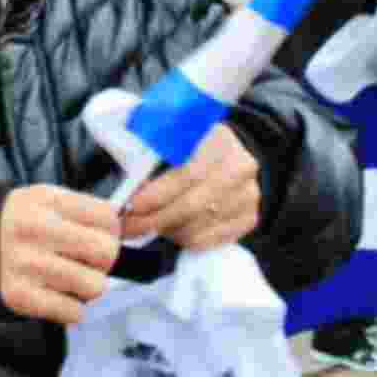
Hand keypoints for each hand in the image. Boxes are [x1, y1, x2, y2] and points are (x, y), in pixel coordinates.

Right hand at [0, 185, 119, 324]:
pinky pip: (72, 311)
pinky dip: (73, 308)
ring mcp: (27, 264)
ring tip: (74, 278)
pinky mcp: (19, 295)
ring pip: (94, 285)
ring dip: (90, 286)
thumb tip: (124, 228)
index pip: (106, 216)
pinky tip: (59, 295)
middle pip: (105, 251)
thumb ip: (79, 209)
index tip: (105, 235)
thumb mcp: (42, 199)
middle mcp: (36, 229)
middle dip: (106, 259)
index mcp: (46, 200)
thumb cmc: (14, 223)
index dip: (114, 230)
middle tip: (92, 260)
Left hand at [122, 124, 260, 251]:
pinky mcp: (248, 219)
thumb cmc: (197, 143)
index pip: (187, 174)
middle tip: (129, 226)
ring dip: (166, 231)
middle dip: (154, 219)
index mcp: (220, 140)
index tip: (133, 206)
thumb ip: (155, 150)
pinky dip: (183, 239)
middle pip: (191, 206)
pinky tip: (171, 228)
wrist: (235, 152)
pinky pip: (207, 242)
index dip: (157, 194)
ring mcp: (248, 196)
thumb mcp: (178, 134)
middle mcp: (240, 168)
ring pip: (196, 228)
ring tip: (148, 224)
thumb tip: (127, 177)